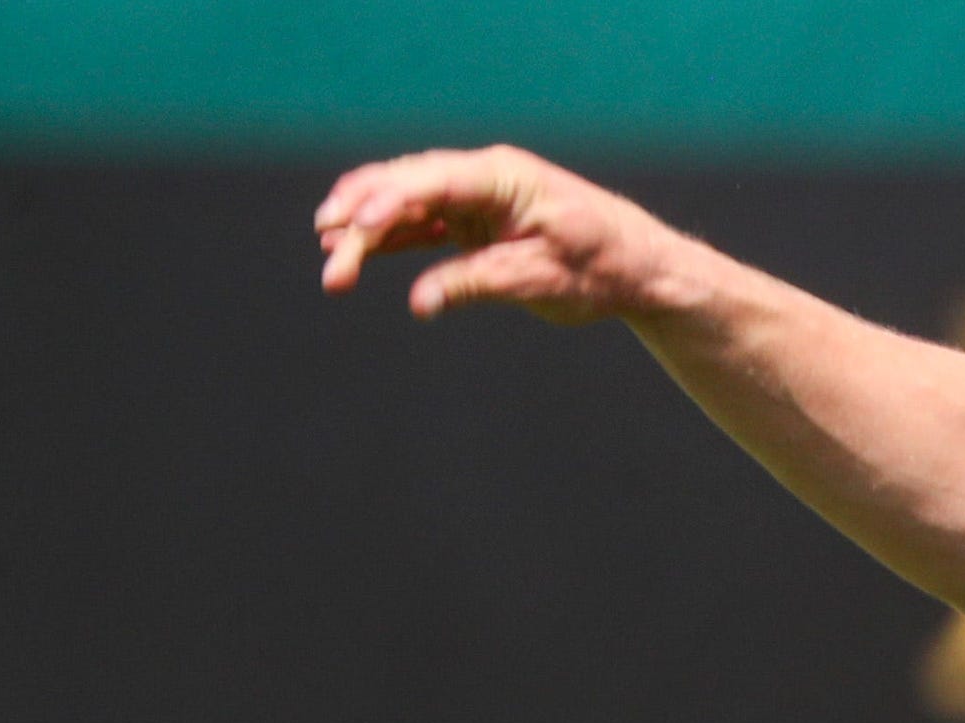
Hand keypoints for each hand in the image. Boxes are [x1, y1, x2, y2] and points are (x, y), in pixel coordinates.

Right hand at [314, 146, 689, 323]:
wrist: (636, 267)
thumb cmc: (598, 268)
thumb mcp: (539, 281)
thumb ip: (476, 284)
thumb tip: (420, 303)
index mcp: (503, 177)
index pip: (431, 180)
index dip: (385, 202)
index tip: (352, 228)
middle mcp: (483, 177)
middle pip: (406, 186)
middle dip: (360, 217)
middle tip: (328, 255)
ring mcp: (474, 197)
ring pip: (405, 202)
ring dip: (365, 228)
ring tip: (328, 255)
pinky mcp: (472, 220)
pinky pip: (420, 222)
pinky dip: (387, 236)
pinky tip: (353, 249)